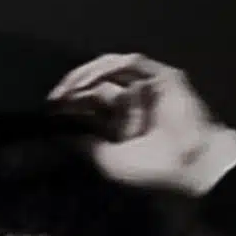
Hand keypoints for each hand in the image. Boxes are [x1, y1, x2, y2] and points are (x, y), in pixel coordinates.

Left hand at [48, 53, 235, 196]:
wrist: (188, 167)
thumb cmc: (151, 172)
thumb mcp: (106, 161)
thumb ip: (84, 145)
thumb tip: (58, 135)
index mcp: (120, 126)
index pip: (88, 107)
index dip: (68, 107)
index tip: (47, 113)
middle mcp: (132, 105)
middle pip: (95, 87)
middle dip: (72, 91)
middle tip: (52, 100)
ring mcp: (147, 88)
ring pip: (109, 72)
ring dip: (84, 78)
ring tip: (65, 91)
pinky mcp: (161, 76)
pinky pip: (129, 63)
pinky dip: (106, 69)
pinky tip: (87, 82)